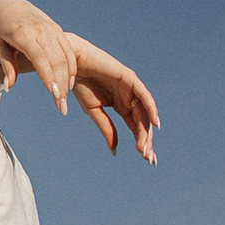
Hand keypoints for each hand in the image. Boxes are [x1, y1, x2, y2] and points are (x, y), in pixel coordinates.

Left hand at [0, 0, 76, 108]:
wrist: (9, 5)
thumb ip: (6, 65)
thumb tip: (10, 86)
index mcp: (23, 34)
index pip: (40, 58)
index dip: (48, 77)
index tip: (54, 95)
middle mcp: (40, 30)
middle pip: (56, 61)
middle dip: (60, 85)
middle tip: (61, 107)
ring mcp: (51, 28)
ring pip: (65, 57)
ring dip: (68, 79)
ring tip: (65, 99)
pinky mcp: (57, 29)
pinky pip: (68, 50)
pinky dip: (71, 67)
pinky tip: (70, 83)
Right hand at [62, 33, 159, 163]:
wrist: (70, 65)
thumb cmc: (80, 85)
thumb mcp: (94, 112)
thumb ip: (107, 129)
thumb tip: (115, 151)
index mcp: (121, 106)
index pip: (135, 127)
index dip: (142, 142)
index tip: (147, 160)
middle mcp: (129, 97)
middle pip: (142, 122)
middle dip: (146, 140)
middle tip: (148, 158)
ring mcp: (131, 87)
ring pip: (144, 112)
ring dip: (145, 130)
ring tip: (144, 148)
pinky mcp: (129, 78)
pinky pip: (144, 95)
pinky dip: (151, 108)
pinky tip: (154, 123)